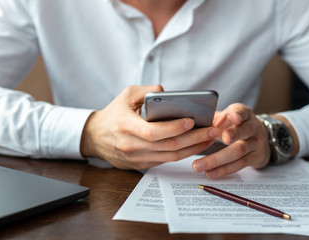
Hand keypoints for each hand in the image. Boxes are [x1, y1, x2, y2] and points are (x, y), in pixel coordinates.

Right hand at [80, 85, 218, 169]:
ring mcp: (137, 158)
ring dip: (193, 148)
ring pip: (171, 156)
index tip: (192, 121)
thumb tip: (170, 94)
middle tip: (212, 130)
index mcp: (126, 126)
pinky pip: (167, 160)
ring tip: (210, 138)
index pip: (153, 132)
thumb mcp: (126, 95)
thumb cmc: (114, 113)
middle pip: (168, 146)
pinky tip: (196, 145)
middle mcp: (132, 145)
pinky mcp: (142, 164)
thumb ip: (148, 91)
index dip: (174, 128)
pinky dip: (184, 153)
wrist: (96, 137)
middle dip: (193, 139)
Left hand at [192, 103, 270, 177]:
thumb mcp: (227, 118)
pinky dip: (223, 170)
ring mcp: (256, 143)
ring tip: (198, 165)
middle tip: (223, 138)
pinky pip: (238, 165)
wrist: (259, 138)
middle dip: (233, 134)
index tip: (233, 117)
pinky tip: (210, 172)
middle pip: (244, 131)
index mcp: (244, 114)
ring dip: (217, 160)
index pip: (242, 111)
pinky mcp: (255, 158)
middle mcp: (253, 127)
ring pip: (238, 151)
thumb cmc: (235, 126)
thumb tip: (192, 123)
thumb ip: (213, 119)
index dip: (238, 114)